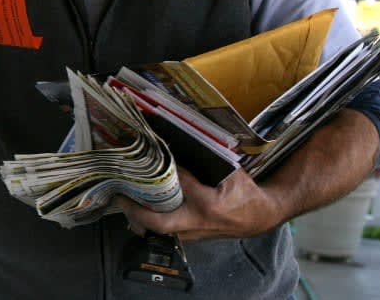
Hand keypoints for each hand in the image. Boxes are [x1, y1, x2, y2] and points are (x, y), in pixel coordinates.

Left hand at [120, 168, 282, 240]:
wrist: (260, 217)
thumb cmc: (245, 192)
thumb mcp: (231, 172)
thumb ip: (207, 160)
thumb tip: (178, 142)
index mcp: (210, 204)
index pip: (178, 186)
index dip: (161, 172)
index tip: (145, 157)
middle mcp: (198, 222)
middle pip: (159, 222)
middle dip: (136, 210)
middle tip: (119, 194)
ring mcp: (193, 233)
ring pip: (158, 230)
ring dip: (138, 217)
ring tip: (122, 198)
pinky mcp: (191, 237)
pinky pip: (164, 231)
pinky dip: (149, 221)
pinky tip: (136, 208)